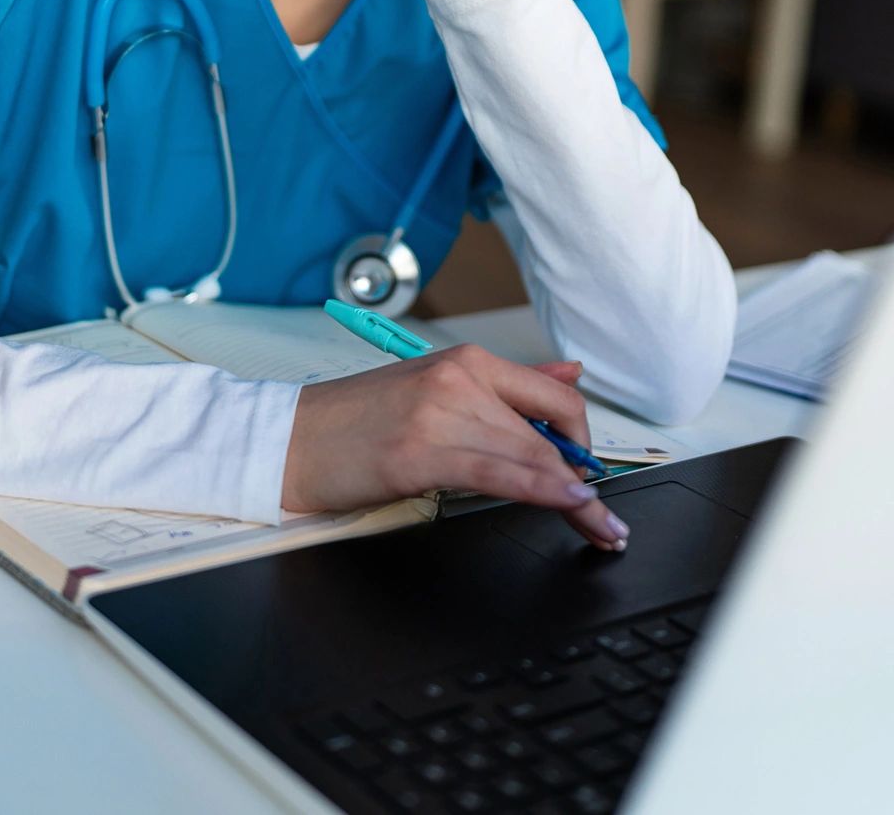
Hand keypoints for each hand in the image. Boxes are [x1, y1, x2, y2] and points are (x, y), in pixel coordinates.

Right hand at [280, 346, 629, 550]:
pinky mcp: (420, 452)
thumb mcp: (434, 389)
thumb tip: (570, 373)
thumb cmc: (353, 423)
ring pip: (532, 456)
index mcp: (465, 362)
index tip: (594, 476)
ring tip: (602, 530)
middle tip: (608, 520)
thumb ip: (505, 386)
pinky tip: (568, 506)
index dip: (586, 440)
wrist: (286, 439)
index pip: (554, 396)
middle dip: (589, 480)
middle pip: (550, 431)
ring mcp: (440, 412)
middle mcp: (459, 378)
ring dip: (577, 500)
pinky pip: (501, 472)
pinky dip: (544, 491)